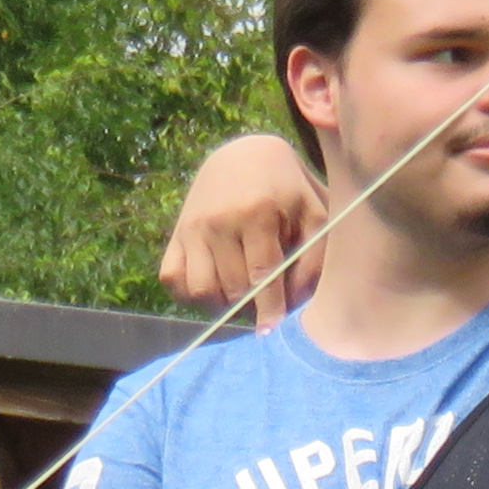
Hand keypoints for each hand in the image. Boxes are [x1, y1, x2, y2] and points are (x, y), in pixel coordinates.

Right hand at [157, 132, 327, 327]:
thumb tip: (293, 305)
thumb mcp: (313, 213)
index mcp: (257, 212)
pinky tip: (216, 287)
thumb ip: (312, 258)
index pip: (262, 274)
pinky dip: (191, 294)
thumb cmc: (288, 190)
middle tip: (267, 303)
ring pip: (201, 290)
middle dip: (253, 306)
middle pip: (234, 288)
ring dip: (223, 304)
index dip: (269, 309)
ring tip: (243, 296)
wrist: (244, 156)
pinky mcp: (176, 234)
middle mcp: (218, 220)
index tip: (272, 332)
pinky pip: (174, 280)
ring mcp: (192, 227)